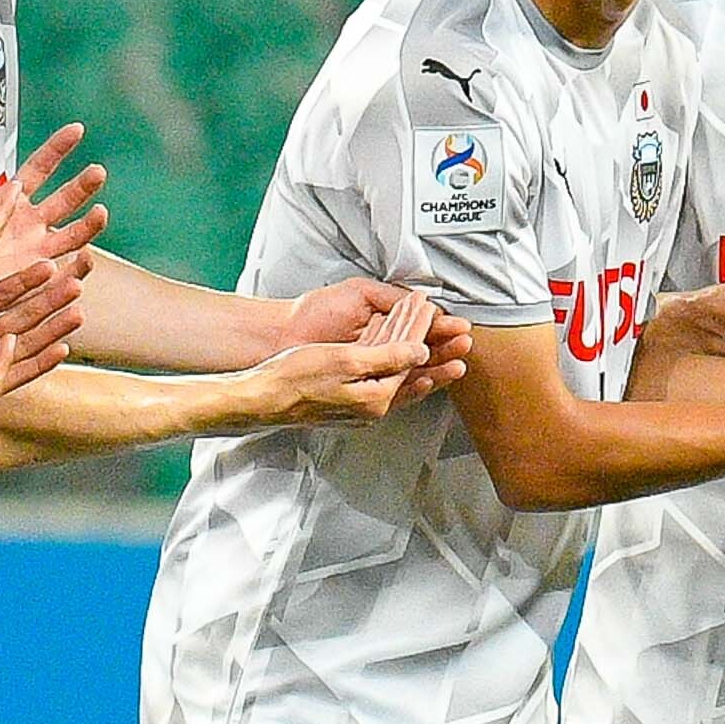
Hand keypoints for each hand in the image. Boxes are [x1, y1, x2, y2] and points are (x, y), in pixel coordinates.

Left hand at [0, 123, 104, 342]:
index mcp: (10, 202)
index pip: (40, 168)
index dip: (58, 148)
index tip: (77, 129)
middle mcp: (30, 224)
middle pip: (65, 199)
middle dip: (83, 185)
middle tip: (97, 172)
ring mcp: (38, 252)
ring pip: (73, 235)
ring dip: (90, 224)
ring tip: (100, 213)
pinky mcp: (39, 281)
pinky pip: (65, 273)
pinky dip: (78, 268)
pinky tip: (85, 259)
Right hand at [239, 308, 437, 429]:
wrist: (261, 398)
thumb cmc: (295, 378)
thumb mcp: (346, 360)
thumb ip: (387, 356)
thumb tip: (420, 352)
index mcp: (376, 399)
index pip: (413, 362)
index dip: (427, 335)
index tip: (436, 315)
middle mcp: (372, 409)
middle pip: (414, 376)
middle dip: (439, 357)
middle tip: (463, 342)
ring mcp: (359, 409)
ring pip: (400, 382)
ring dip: (421, 364)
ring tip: (442, 353)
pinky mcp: (346, 404)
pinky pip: (382, 385)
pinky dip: (395, 369)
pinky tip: (398, 362)